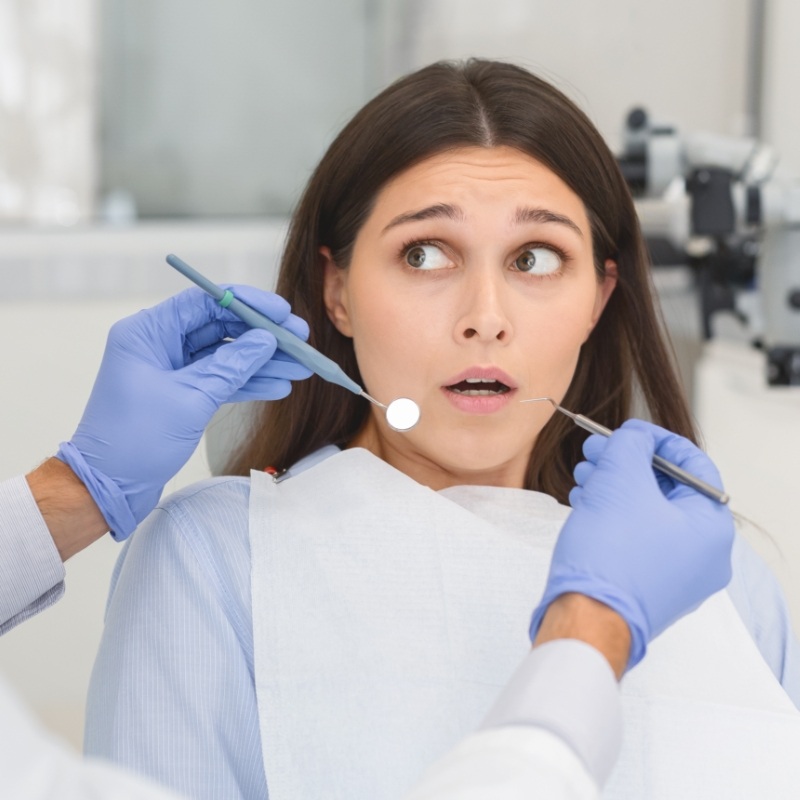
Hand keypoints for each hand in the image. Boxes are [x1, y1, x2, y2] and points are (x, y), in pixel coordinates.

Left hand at [56, 286, 311, 539]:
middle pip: (220, 327)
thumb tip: (267, 341)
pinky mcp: (181, 393)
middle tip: (301, 341)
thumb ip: (231, 366)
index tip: (284, 313)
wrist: (108, 488)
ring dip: (262, 362)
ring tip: (300, 368)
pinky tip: (279, 386)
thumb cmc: (134, 440)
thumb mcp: (190, 399)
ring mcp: (171, 369)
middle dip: (263, 336)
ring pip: (226, 355)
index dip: (248, 304)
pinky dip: (248, 382)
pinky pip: (221, 379)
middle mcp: (158, 344)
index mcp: (148, 332)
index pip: (205, 303)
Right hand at [529, 419, 733, 670]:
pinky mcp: (648, 586)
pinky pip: (635, 538)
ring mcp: (676, 575)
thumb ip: (632, 444)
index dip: (657, 440)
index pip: (694, 465)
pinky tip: (584, 503)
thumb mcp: (621, 478)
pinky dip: (612, 515)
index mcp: (712, 528)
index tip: (628, 432)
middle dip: (627, 464)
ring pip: (646, 513)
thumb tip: (635, 436)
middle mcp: (703, 556)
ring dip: (614, 487)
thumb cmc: (610, 554)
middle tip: (596, 452)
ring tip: (583, 477)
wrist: (585, 618)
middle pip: (666, 489)